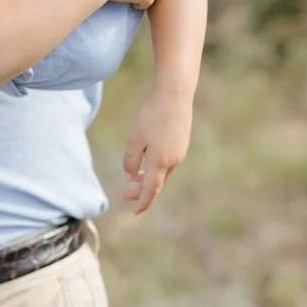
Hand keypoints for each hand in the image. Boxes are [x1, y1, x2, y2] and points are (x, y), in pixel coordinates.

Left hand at [121, 89, 192, 213]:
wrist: (175, 95)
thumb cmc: (152, 115)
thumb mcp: (135, 138)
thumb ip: (130, 159)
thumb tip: (129, 176)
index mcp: (161, 161)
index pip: (151, 189)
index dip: (142, 201)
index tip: (134, 211)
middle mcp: (173, 161)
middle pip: (156, 183)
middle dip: (140, 191)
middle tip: (124, 195)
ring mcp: (180, 152)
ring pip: (162, 172)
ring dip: (147, 178)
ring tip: (131, 178)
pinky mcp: (181, 144)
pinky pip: (167, 162)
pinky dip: (155, 167)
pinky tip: (146, 161)